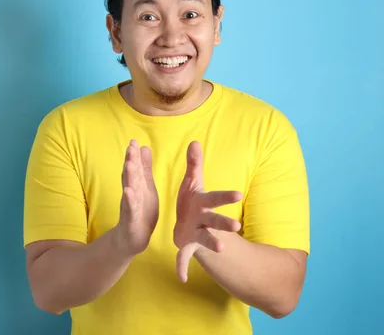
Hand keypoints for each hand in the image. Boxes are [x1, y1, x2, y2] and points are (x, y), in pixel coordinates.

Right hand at [115, 140, 158, 256]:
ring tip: (129, 165)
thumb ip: (145, 168)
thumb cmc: (141, 210)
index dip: (134, 155)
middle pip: (131, 176)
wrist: (133, 238)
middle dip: (131, 161)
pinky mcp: (131, 220)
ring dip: (129, 178)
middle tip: (131, 147)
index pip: (135, 168)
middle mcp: (132, 193)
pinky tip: (128, 192)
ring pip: (130, 190)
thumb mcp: (145, 187)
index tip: (134, 141)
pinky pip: (131, 209)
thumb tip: (143, 147)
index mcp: (137, 185)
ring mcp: (130, 206)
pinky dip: (130, 201)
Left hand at [173, 141, 242, 281]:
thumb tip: (194, 142)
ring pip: (207, 240)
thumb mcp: (192, 184)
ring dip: (213, 244)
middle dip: (225, 223)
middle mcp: (205, 220)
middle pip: (216, 221)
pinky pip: (185, 257)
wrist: (189, 227)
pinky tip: (181, 278)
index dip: (226, 196)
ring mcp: (198, 235)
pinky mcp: (187, 246)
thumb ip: (194, 165)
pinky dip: (182, 267)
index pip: (216, 198)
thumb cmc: (193, 203)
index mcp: (204, 203)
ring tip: (220, 250)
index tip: (238, 194)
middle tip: (236, 226)